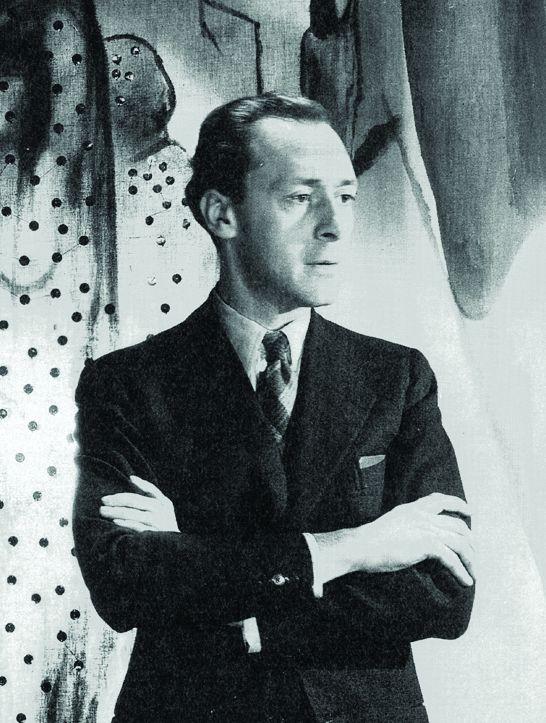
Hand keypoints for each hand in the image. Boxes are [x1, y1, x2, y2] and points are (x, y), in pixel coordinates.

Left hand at [100, 475, 179, 532]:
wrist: (176, 549)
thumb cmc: (165, 527)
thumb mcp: (164, 510)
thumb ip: (151, 496)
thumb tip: (132, 478)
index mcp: (165, 502)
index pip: (150, 489)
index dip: (137, 484)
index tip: (124, 481)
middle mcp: (161, 511)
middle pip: (136, 501)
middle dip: (117, 500)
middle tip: (103, 500)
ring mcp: (157, 523)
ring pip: (133, 513)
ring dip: (116, 511)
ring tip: (103, 511)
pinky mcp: (152, 534)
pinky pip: (136, 526)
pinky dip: (125, 523)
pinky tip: (115, 521)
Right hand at [355, 492, 474, 585]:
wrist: (361, 546)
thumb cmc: (370, 540)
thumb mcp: (392, 524)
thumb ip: (408, 525)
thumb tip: (419, 540)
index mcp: (412, 508)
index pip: (440, 500)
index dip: (458, 504)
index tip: (470, 511)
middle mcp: (422, 515)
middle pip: (457, 525)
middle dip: (471, 541)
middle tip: (475, 555)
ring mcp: (426, 528)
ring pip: (460, 543)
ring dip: (470, 560)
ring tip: (473, 573)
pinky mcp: (427, 544)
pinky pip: (452, 559)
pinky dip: (461, 571)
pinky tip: (465, 581)